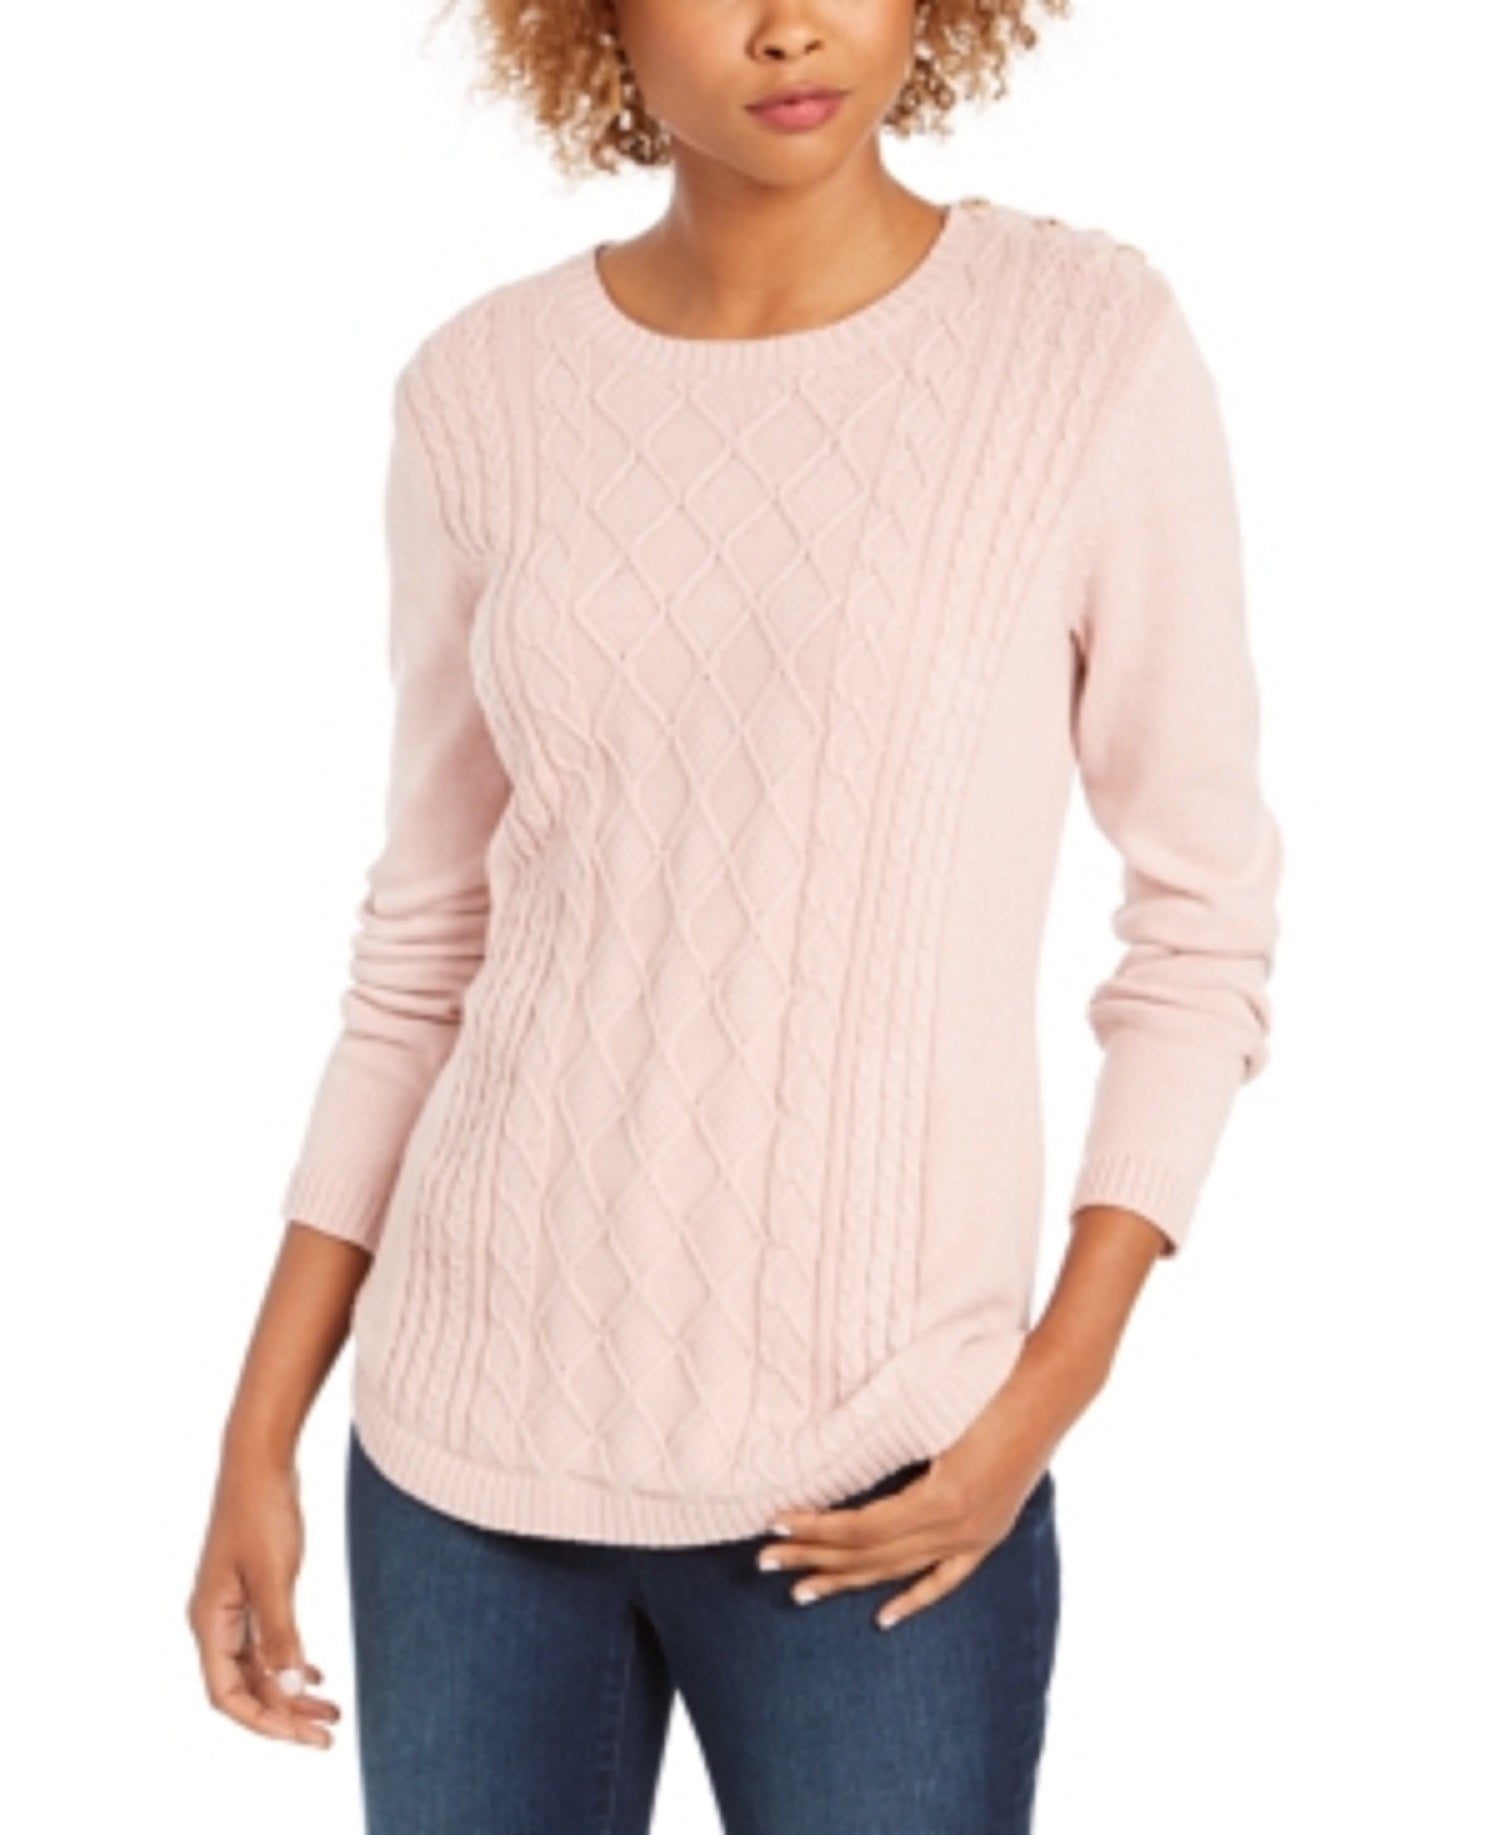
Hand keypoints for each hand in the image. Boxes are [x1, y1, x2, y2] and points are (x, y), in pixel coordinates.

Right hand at [186, 1450, 340, 1745]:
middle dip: (284, 1714)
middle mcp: (214, 1619)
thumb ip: (279, 1631)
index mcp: (209, 1621)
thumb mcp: (274, 1574)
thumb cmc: (261, 1510)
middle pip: (245, 1687)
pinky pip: (266, 1641)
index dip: (264, 1721)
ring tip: (333, 1711)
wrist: (259, 1458)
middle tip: (328, 1734)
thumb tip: (288, 1686)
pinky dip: (289, 1660)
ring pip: (259, 1665)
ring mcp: (232, 1605)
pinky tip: (316, 1673)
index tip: (304, 1736)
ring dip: (291, 1690)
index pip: (227, 1694)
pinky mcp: (251, 1589)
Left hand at [756, 1339, 1102, 1629]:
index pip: (862, 1528)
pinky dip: (914, 1597)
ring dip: (848, 1580)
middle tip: (766, 1562)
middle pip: (871, 1554)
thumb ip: (889, 1443)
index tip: (774, 1523)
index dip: (816, 1528)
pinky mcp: (990, 1533)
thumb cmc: (986, 1383)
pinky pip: (946, 1577)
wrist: (1051, 1387)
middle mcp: (958, 1527)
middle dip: (815, 1558)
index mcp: (942, 1498)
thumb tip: (830, 1460)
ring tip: (802, 1592)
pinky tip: (884, 1618)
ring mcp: (977, 1535)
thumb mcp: (931, 1412)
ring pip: (899, 1568)